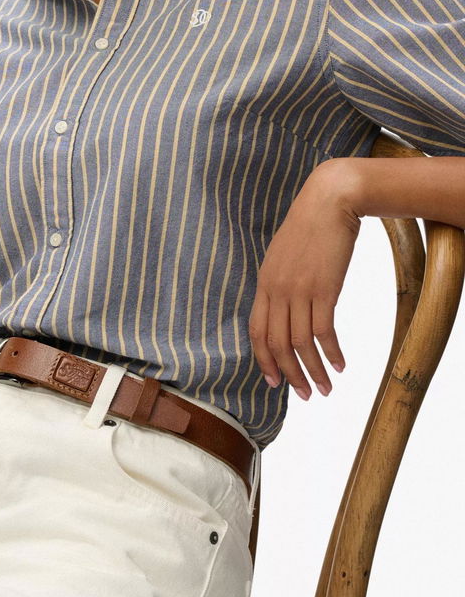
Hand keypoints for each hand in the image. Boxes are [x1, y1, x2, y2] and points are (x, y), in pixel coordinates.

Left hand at [248, 159, 361, 399]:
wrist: (329, 201)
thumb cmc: (309, 228)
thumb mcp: (284, 257)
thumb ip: (281, 284)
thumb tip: (287, 311)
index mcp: (264, 283)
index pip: (256, 331)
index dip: (263, 359)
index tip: (274, 381)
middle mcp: (277, 290)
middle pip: (276, 343)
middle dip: (289, 374)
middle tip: (304, 395)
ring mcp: (299, 290)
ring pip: (300, 343)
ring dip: (313, 370)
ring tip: (325, 388)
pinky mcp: (324, 289)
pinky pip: (323, 331)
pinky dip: (331, 353)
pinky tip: (341, 365)